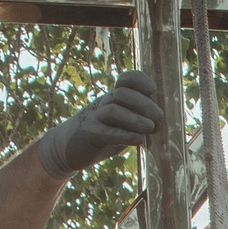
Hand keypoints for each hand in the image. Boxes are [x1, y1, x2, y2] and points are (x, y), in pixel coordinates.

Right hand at [35, 69, 163, 177]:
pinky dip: (125, 135)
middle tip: (158, 117)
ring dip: (135, 119)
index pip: (126, 80)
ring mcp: (94, 118)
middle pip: (122, 94)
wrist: (67, 148)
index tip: (153, 90)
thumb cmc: (101, 135)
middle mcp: (103, 103)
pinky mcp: (88, 134)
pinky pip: (106, 132)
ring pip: (114, 110)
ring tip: (150, 129)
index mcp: (113, 98)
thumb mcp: (121, 126)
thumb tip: (161, 126)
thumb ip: (138, 123)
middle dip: (144, 104)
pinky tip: (139, 140)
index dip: (140, 80)